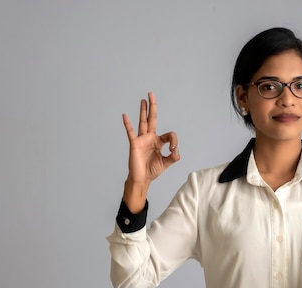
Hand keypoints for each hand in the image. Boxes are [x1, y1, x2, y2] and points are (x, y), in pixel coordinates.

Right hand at [122, 92, 179, 211]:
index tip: (173, 150)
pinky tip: (125, 115)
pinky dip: (128, 124)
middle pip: (152, 119)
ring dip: (143, 110)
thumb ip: (173, 157)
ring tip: (144, 99)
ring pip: (143, 122)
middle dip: (153, 107)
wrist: (142, 178)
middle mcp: (150, 138)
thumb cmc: (152, 170)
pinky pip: (131, 132)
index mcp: (158, 142)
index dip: (174, 141)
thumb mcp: (166, 163)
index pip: (169, 135)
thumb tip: (176, 151)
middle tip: (151, 94)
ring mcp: (142, 139)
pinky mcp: (134, 144)